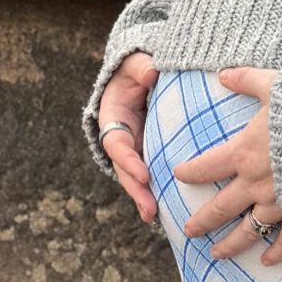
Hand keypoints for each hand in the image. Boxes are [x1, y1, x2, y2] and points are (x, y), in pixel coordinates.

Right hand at [98, 51, 160, 221]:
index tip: (143, 173)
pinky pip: (152, 173)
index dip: (128, 160)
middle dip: (135, 189)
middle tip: (149, 209)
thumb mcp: (136, 64)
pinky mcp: (148, 152)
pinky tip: (169, 209)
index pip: (118, 143)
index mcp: (112, 118)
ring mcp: (134, 147)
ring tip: (155, 216)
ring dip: (145, 196)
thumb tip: (152, 73)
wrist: (141, 73)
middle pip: (124, 168)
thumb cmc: (136, 68)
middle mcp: (120, 137)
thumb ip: (141, 68)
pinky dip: (157, 190)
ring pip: (136, 177)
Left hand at [172, 67, 281, 266]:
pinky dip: (275, 252)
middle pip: (221, 208)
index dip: (190, 171)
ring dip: (230, 245)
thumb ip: (247, 80)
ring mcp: (279, 205)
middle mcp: (256, 185)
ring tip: (216, 255)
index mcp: (245, 153)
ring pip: (247, 231)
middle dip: (202, 221)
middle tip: (188, 231)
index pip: (207, 166)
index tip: (179, 175)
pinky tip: (267, 261)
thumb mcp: (277, 86)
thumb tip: (223, 73)